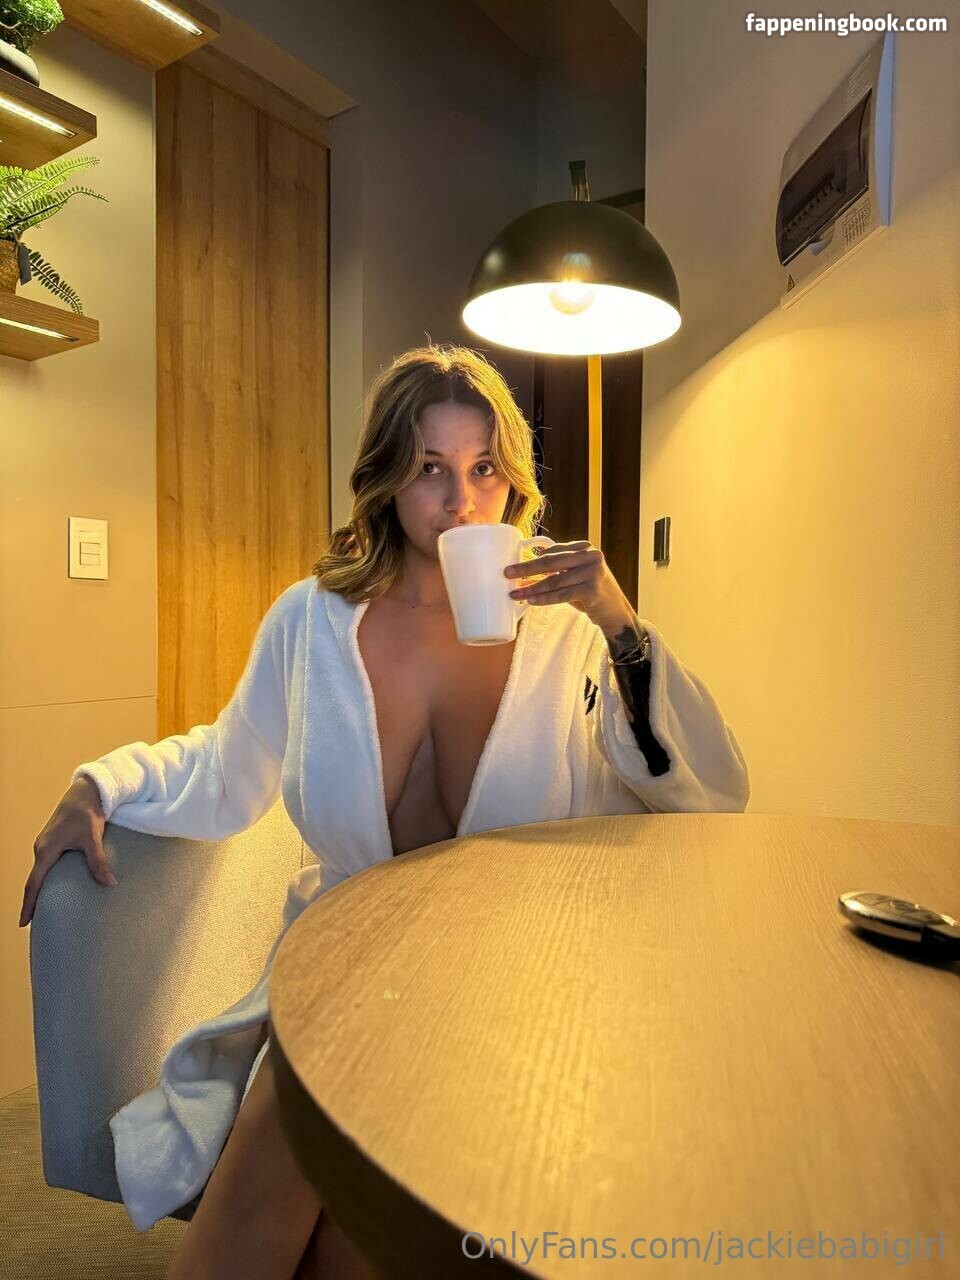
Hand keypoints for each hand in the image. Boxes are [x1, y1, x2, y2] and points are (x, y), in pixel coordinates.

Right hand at [19, 776, 114, 927]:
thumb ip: (98, 862)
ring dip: (39, 889)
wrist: (86, 791)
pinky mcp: (52, 840)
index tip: (23, 923)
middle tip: (32, 923)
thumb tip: (110, 883)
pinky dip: (46, 877)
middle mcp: (41, 848)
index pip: (33, 885)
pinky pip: (46, 864)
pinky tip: (53, 885)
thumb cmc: (87, 813)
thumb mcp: (93, 838)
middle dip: (31, 902)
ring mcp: (45, 843)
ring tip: (42, 908)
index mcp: (46, 851)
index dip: (28, 905)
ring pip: (40, 872)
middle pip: (34, 881)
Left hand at [504, 539, 631, 629]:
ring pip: (554, 581)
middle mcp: (591, 556)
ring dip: (532, 588)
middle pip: (551, 562)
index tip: (513, 565)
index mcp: (585, 548)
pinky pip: (562, 595)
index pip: (553, 551)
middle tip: (507, 573)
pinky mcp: (592, 590)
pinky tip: (531, 601)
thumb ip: (558, 570)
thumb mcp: (577, 575)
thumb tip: (525, 573)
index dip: (531, 558)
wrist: (616, 612)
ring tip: (515, 594)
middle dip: (526, 568)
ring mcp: (593, 573)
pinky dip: (544, 598)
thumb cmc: (591, 593)